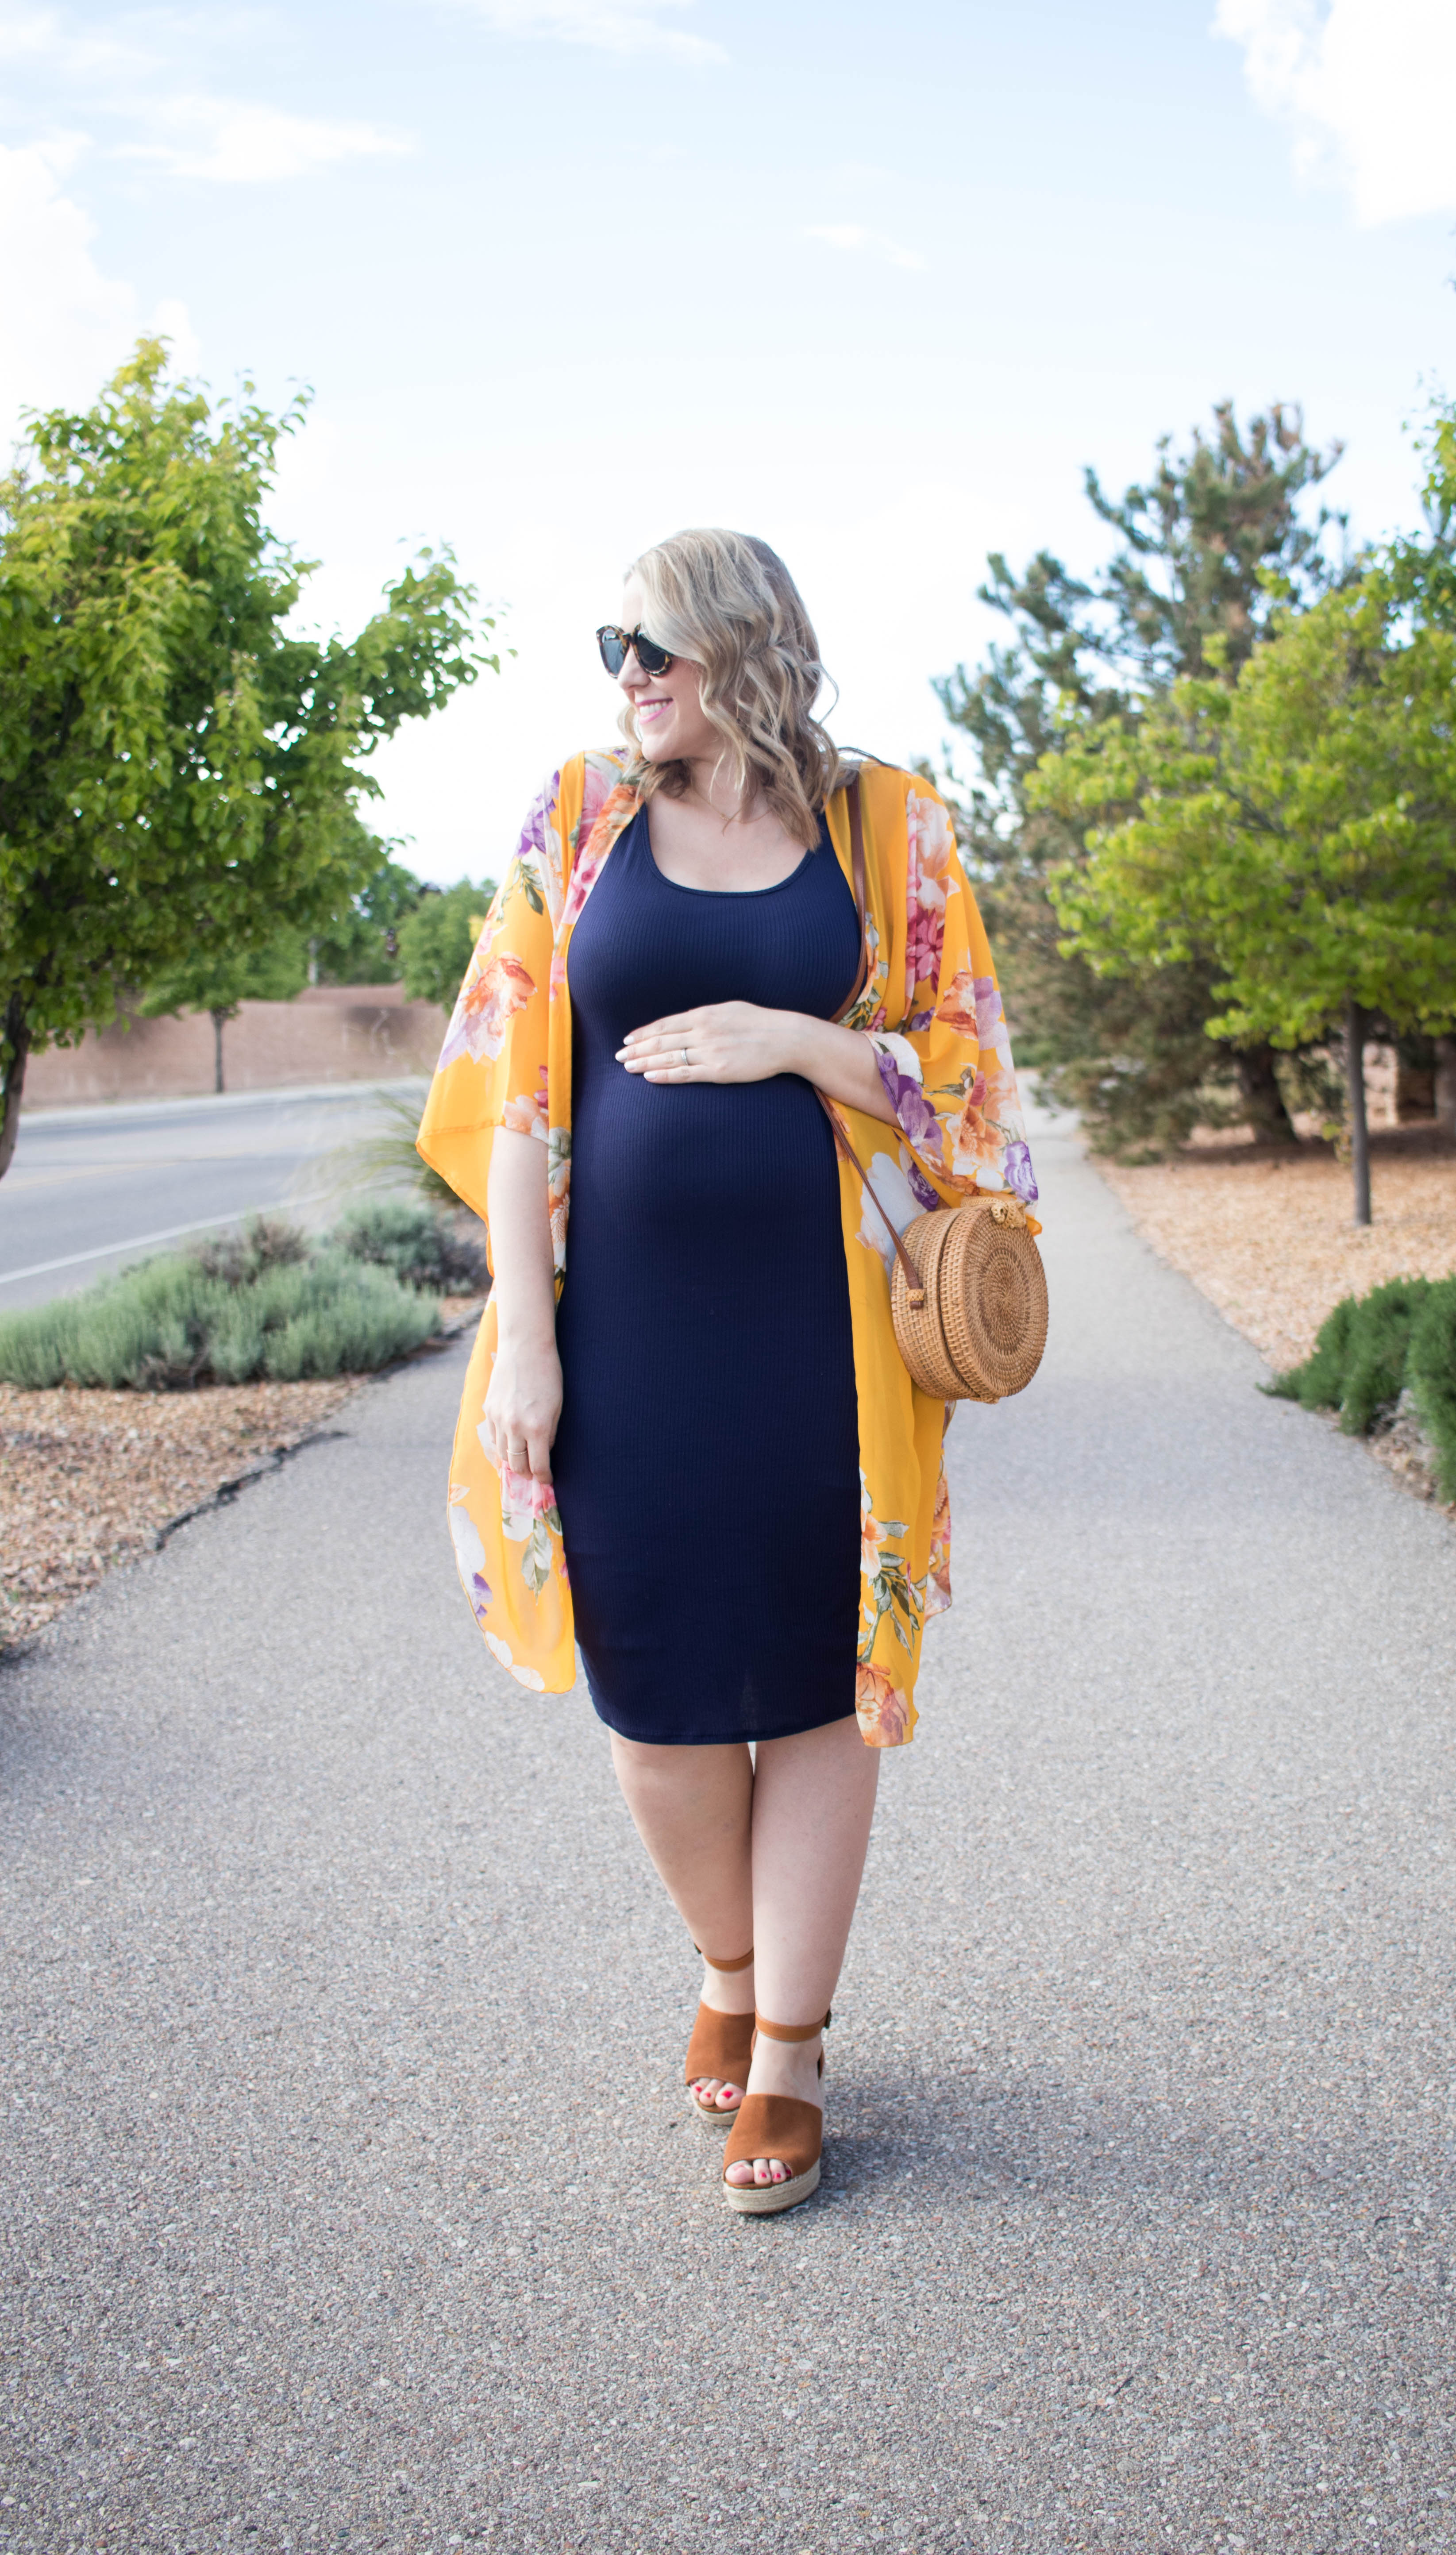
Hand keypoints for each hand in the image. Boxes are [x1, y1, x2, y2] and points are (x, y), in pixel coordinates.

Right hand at [482, 1332, 561, 1484]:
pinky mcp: (488, 1410)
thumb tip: (544, 1451)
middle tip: (534, 1473)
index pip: (538, 1466)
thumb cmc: (548, 1374)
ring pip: (502, 1454)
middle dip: (527, 1473)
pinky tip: (509, 1444)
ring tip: (521, 1461)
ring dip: (512, 1461)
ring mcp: (498, 1419)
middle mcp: (515, 1427)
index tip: (547, 1480)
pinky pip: (492, 1438)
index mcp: (537, 1428)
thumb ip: (550, 1433)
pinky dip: (501, 1445)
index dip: (544, 1477)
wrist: (525, 1348)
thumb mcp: (557, 1406)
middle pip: (517, 1465)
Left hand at [617, 1002, 805, 1084]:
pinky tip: (649, 1076)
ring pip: (668, 1057)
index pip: (665, 1024)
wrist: (785, 1038)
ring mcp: (709, 1052)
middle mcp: (702, 1031)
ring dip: (644, 1061)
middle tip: (619, 1055)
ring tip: (627, 1066)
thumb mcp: (730, 1009)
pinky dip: (665, 1074)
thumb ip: (707, 1016)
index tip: (628, 1038)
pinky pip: (685, 1074)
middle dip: (637, 1048)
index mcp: (704, 1014)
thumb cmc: (760, 1023)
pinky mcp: (718, 1071)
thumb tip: (688, 1021)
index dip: (644, 1032)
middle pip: (661, 1040)